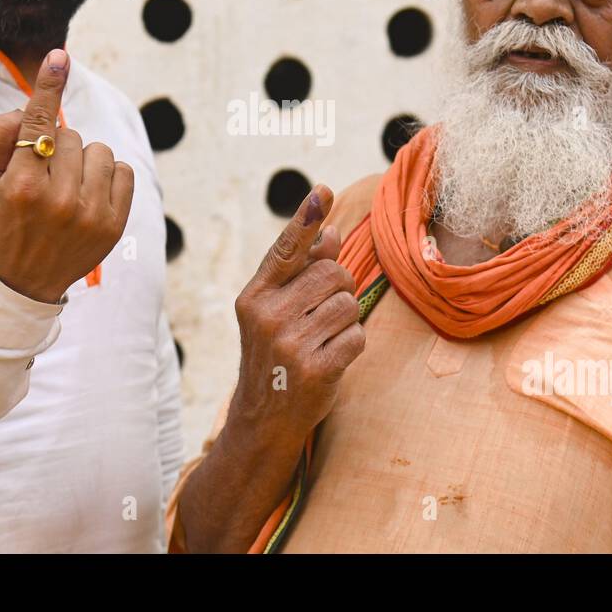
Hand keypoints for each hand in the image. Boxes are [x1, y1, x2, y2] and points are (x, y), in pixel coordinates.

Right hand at [0, 49, 134, 302]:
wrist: (19, 284)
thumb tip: (27, 104)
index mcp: (22, 185)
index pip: (38, 123)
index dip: (48, 88)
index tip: (59, 57)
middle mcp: (59, 199)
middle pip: (71, 136)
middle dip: (57, 148)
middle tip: (42, 178)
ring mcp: (91, 214)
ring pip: (100, 151)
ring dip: (84, 161)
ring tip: (66, 188)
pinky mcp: (115, 224)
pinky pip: (124, 171)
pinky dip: (109, 176)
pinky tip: (88, 195)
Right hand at [229, 185, 365, 444]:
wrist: (263, 420)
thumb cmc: (275, 356)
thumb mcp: (277, 312)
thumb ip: (301, 272)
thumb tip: (330, 230)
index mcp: (254, 296)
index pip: (285, 249)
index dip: (306, 219)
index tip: (322, 191)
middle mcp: (268, 316)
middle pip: (332, 273)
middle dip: (339, 289)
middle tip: (320, 316)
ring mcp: (290, 345)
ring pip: (349, 303)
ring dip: (347, 320)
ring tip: (323, 340)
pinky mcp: (315, 370)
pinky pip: (357, 336)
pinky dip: (352, 346)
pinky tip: (331, 360)